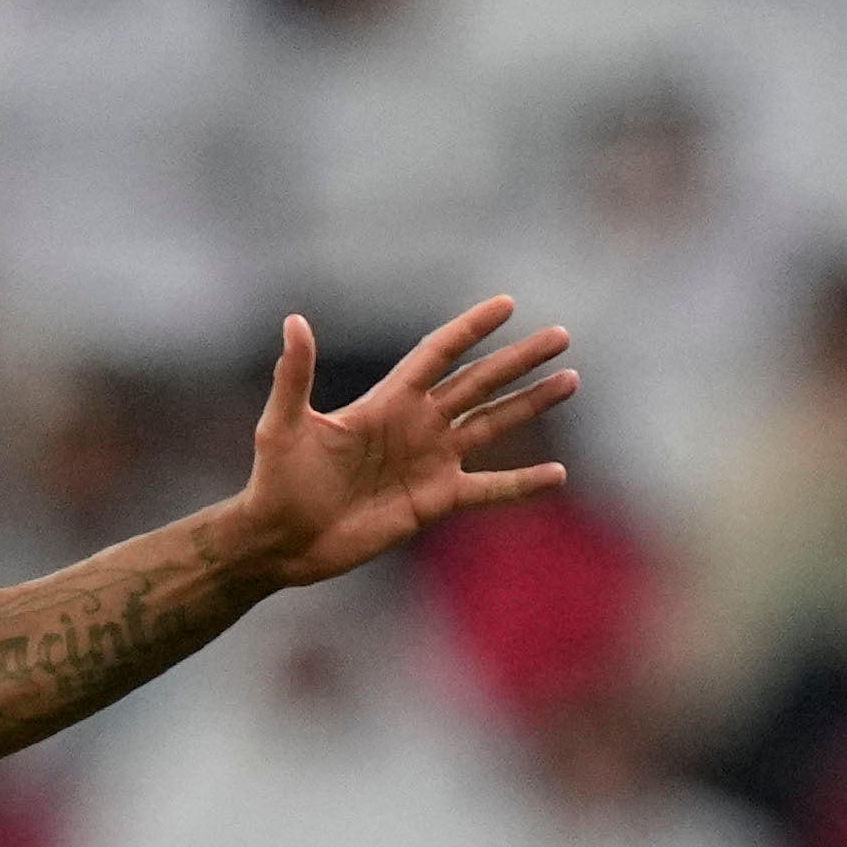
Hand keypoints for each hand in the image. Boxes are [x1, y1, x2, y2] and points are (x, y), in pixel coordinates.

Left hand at [223, 298, 577, 593]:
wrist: (281, 541)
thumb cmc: (277, 481)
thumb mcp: (284, 425)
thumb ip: (296, 376)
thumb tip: (294, 322)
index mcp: (387, 401)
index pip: (438, 354)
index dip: (471, 330)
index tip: (508, 305)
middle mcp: (416, 425)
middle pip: (479, 382)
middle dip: (519, 360)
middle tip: (561, 336)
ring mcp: (430, 462)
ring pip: (492, 425)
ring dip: (531, 405)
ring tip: (570, 382)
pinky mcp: (435, 502)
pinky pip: (488, 490)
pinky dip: (522, 485)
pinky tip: (557, 476)